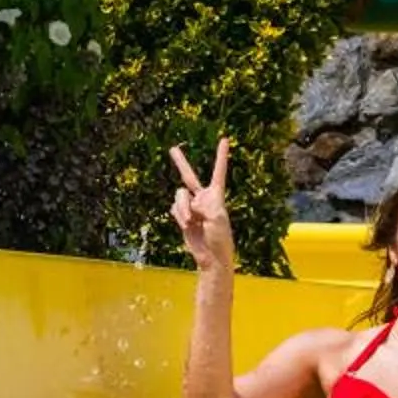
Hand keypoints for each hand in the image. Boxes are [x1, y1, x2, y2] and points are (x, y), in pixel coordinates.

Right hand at [169, 136, 236, 271]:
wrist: (210, 257)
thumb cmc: (220, 238)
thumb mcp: (218, 219)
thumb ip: (207, 204)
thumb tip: (194, 200)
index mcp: (216, 196)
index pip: (219, 172)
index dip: (221, 156)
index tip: (225, 140)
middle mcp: (203, 198)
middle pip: (189, 176)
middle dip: (180, 162)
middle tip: (172, 148)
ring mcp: (191, 207)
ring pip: (179, 197)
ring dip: (182, 209)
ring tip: (189, 222)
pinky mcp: (182, 216)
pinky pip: (174, 209)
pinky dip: (179, 216)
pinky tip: (187, 225)